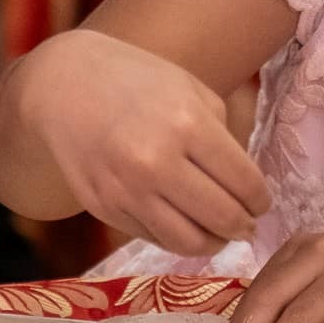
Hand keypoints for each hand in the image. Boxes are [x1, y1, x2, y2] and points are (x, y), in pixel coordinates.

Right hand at [11, 30, 268, 257]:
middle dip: (243, 225)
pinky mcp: (104, 207)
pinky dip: (177, 239)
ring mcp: (127, 189)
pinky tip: (184, 226)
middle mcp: (157, 161)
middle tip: (247, 223)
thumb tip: (244, 185)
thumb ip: (223, 134)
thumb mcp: (189, 89)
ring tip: (219, 234)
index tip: (261, 203)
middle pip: (222, 217)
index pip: (245, 182)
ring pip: (189, 241)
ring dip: (214, 243)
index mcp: (188, 123)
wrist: (62, 85)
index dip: (260, 200)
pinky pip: (154, 238)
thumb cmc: (134, 79)